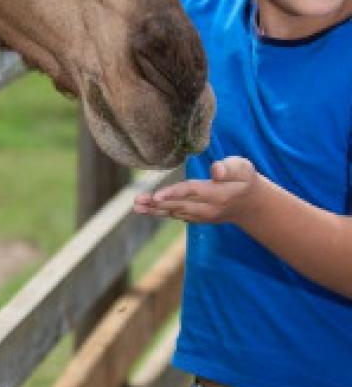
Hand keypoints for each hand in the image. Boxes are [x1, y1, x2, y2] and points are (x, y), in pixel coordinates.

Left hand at [133, 157, 258, 223]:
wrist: (250, 203)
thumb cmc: (244, 178)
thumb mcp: (243, 168)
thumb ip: (229, 168)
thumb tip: (215, 169)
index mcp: (219, 194)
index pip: (192, 192)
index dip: (174, 193)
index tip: (156, 196)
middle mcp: (209, 208)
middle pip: (179, 205)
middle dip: (157, 204)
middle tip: (137, 202)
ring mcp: (203, 216)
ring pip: (176, 212)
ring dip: (155, 210)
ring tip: (136, 206)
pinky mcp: (198, 218)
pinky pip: (178, 215)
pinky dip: (162, 213)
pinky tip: (147, 210)